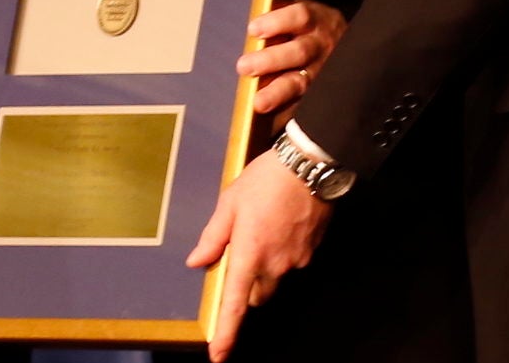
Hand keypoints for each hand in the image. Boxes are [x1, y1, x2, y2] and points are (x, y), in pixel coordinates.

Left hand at [187, 149, 332, 360]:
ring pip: (275, 279)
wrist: (310, 164)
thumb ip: (213, 236)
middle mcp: (274, 265)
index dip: (226, 332)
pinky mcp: (312, 251)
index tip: (218, 355)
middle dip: (247, 284)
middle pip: (256, 296)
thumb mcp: (230, 202)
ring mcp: (296, 260)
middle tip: (242, 254)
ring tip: (265, 229)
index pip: (234, 304)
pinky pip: (293, 263)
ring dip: (267, 267)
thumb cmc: (266, 180)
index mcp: (249, 254)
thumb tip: (197, 261)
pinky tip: (282, 225)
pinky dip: (284, 253)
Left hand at [237, 0, 346, 117]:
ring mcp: (326, 72)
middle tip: (243, 66)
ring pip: (304, 82)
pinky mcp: (324, 95)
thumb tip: (249, 30)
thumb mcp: (302, 16)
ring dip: (278, 92)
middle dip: (271, 59)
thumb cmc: (309, 30)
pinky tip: (269, 124)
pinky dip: (287, 115)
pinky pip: (306, 107)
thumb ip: (280, 19)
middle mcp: (323, 45)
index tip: (253, 29)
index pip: (300, 16)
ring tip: (257, 102)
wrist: (352, 49)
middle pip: (299, 51)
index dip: (277, 22)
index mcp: (317, 20)